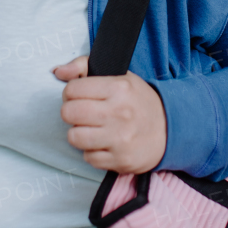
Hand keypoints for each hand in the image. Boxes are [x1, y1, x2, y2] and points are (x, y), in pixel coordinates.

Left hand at [52, 55, 166, 173]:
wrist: (170, 129)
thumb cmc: (139, 102)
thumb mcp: (119, 77)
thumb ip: (84, 66)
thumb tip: (58, 71)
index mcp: (119, 88)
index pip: (72, 89)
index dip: (71, 93)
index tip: (81, 97)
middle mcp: (119, 113)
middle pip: (69, 113)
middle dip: (72, 113)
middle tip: (83, 113)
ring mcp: (120, 139)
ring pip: (74, 137)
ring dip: (79, 134)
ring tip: (92, 129)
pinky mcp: (120, 160)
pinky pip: (88, 158)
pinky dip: (92, 152)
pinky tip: (104, 143)